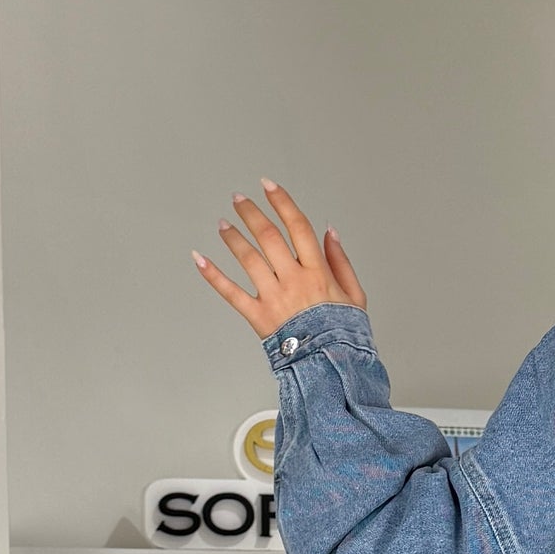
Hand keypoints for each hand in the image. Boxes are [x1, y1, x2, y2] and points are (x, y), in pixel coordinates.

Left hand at [192, 179, 365, 339]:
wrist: (332, 368)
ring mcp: (274, 298)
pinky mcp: (258, 317)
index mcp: (318, 272)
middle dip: (251, 213)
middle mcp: (294, 281)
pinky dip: (212, 275)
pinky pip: (231, 293)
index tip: (268, 185)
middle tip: (238, 199)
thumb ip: (341, 261)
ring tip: (223, 224)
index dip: (282, 202)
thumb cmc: (344, 335)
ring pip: (248, 259)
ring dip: (232, 237)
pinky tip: (199, 258)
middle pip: (268, 237)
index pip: (297, 227)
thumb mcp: (355, 296)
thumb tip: (329, 232)